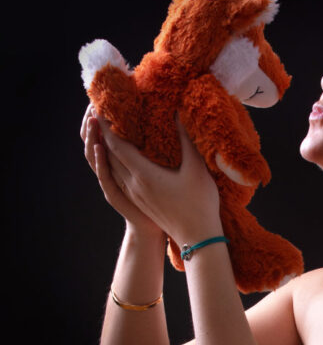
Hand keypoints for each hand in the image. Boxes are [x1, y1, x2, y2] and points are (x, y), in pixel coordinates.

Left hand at [94, 111, 222, 245]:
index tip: (101, 106)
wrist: (197, 238)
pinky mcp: (139, 201)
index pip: (115, 145)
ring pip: (111, 167)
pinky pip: (119, 176)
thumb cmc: (200, 204)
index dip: (106, 124)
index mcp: (142, 175)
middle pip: (108, 154)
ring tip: (104, 130)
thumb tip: (178, 113)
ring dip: (105, 147)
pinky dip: (113, 162)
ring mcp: (134, 194)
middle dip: (101, 132)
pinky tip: (119, 156)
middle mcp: (132, 184)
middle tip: (100, 112)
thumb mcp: (196, 169)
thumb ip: (186, 140)